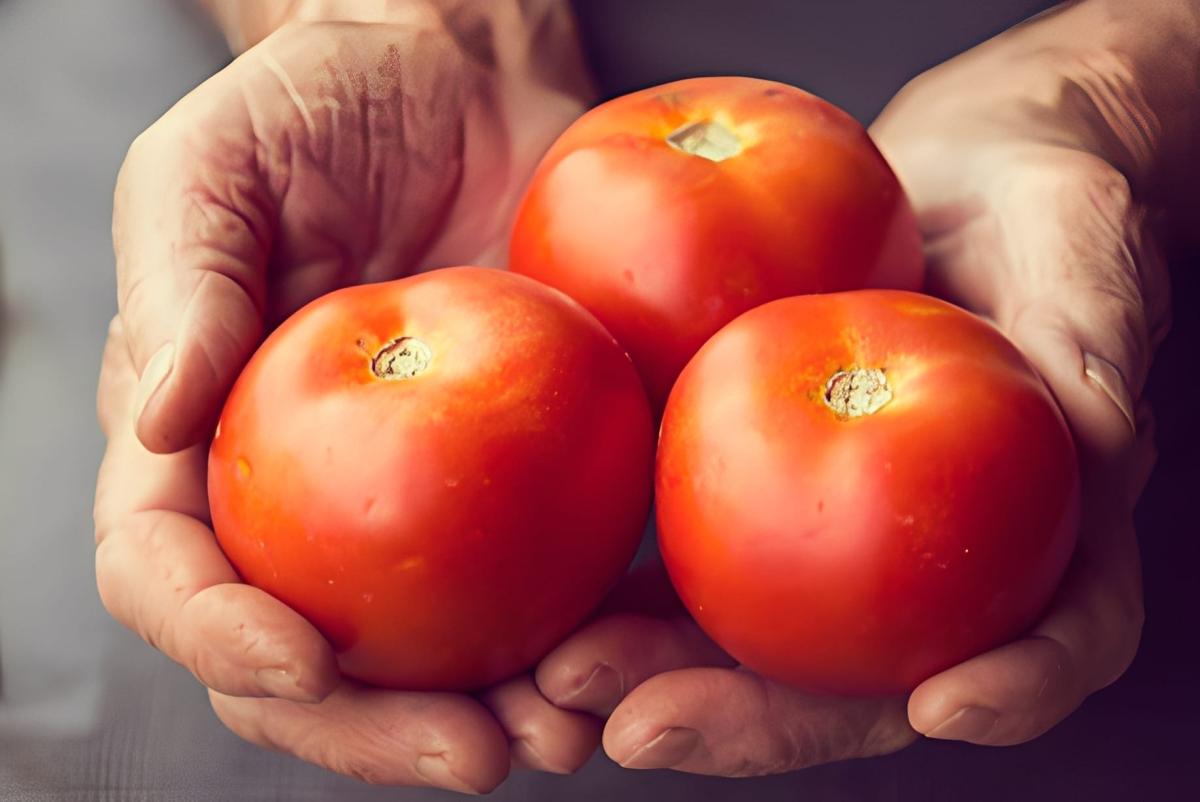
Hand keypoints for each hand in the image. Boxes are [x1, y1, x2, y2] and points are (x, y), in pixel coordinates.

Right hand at [94, 2, 595, 789]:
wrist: (457, 76)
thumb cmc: (313, 106)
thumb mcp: (213, 167)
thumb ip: (181, 286)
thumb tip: (159, 417)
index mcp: (206, 442)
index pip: (170, 569)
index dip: (218, 635)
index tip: (302, 657)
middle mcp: (306, 498)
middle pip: (309, 658)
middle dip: (374, 728)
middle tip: (471, 755)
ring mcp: (420, 502)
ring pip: (436, 652)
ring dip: (495, 714)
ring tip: (566, 738)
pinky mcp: (527, 475)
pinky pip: (550, 574)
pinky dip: (589, 633)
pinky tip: (635, 657)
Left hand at [536, 1, 1178, 774]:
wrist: (941, 173)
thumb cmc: (1035, 201)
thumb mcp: (1076, 232)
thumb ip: (1091, 319)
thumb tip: (1096, 421)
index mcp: (1049, 520)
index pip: (1064, 627)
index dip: (1019, 683)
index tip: (943, 705)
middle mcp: (937, 559)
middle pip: (867, 676)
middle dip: (759, 717)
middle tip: (646, 727)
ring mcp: (840, 538)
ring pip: (757, 642)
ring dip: (655, 675)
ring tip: (561, 679)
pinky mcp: (757, 493)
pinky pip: (692, 551)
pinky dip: (621, 589)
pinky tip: (553, 596)